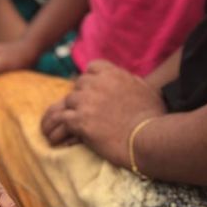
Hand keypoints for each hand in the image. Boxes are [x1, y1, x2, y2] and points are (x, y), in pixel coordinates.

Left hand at [39, 60, 165, 165]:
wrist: (149, 139)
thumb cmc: (153, 118)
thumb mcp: (146, 90)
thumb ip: (131, 81)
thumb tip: (128, 80)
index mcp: (113, 74)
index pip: (92, 68)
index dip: (91, 79)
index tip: (92, 91)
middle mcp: (97, 84)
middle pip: (79, 85)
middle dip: (80, 98)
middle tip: (81, 113)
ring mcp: (86, 101)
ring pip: (68, 101)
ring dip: (67, 114)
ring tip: (60, 127)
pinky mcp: (79, 120)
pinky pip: (60, 120)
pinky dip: (56, 129)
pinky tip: (53, 138)